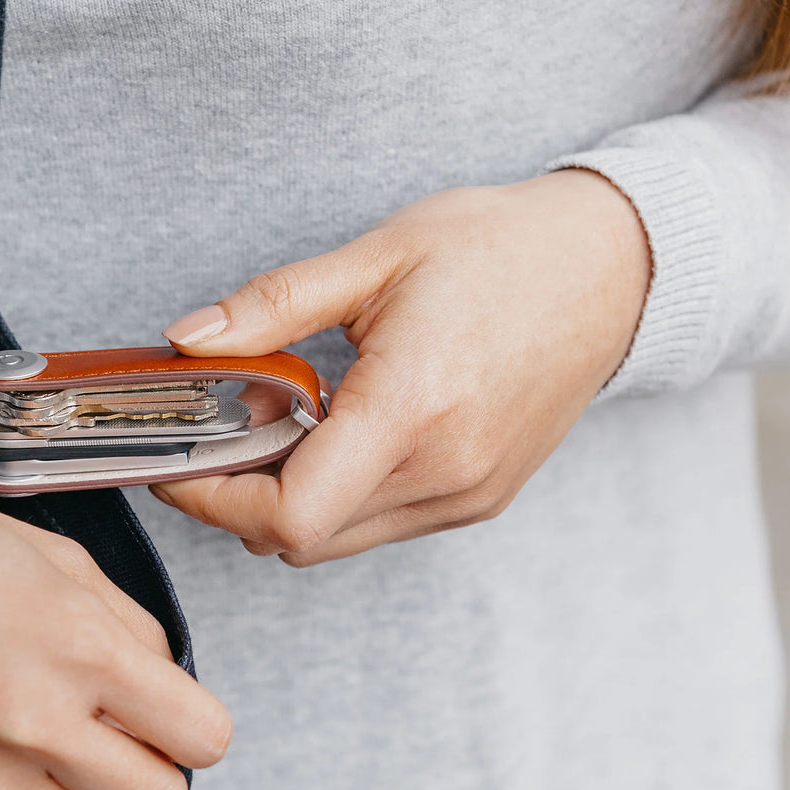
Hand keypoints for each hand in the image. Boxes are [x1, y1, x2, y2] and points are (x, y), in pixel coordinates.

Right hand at [0, 485, 230, 789]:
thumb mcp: (57, 558)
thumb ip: (129, 627)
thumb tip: (168, 686)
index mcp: (81, 646)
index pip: (202, 738)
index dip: (194, 726)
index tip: (171, 714)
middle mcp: (36, 722)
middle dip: (154, 772)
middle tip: (120, 735)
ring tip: (59, 746)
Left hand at [151, 168, 650, 565]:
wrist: (614, 269)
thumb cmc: (500, 249)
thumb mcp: (377, 255)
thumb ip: (275, 303)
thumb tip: (189, 338)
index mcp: (412, 407)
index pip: (287, 514)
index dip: (211, 499)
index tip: (174, 461)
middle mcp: (445, 471)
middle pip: (299, 541)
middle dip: (235, 501)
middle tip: (211, 436)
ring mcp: (467, 494)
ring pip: (338, 541)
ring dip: (287, 503)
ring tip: (274, 427)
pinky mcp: (481, 498)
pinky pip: (381, 525)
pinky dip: (337, 498)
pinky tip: (334, 435)